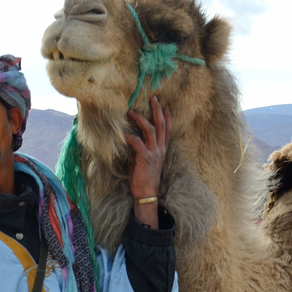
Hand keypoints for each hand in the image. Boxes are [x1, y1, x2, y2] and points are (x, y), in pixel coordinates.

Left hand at [127, 96, 171, 227]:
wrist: (147, 194)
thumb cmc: (143, 179)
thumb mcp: (144, 161)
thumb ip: (141, 149)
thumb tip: (131, 139)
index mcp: (162, 149)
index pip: (167, 130)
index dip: (167, 117)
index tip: (166, 106)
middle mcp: (160, 149)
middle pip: (161, 125)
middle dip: (157, 110)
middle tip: (153, 98)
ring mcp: (153, 152)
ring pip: (150, 130)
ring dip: (141, 119)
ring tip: (132, 111)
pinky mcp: (145, 157)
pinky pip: (138, 142)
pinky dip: (130, 136)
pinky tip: (123, 134)